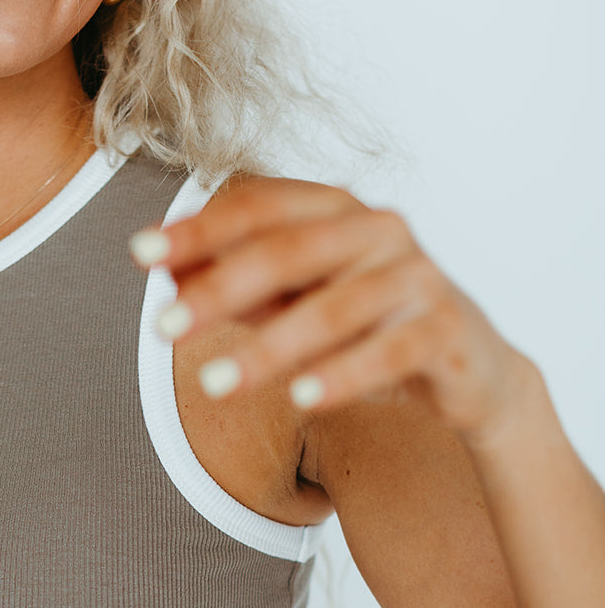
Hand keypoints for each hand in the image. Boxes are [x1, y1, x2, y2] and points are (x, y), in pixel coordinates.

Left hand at [129, 177, 528, 445]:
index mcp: (337, 209)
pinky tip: (302, 399)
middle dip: (218, 291)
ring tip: (213, 386)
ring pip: (333, 310)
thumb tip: (162, 270)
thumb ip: (236, 284)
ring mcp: (417, 276)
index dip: (198, 230)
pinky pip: (389, 353)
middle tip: (160, 329)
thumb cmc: (366, 325)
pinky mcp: (445, 328)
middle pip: (287, 253)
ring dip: (268, 350)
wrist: (468, 369)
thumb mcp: (294, 301)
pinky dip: (344, 376)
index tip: (139, 254)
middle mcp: (379, 230)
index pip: (258, 208)